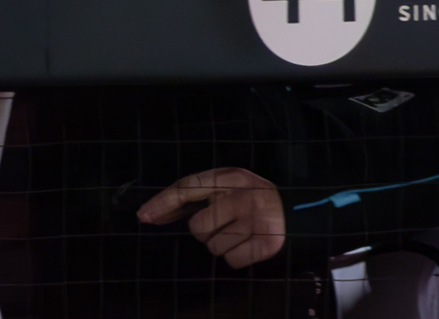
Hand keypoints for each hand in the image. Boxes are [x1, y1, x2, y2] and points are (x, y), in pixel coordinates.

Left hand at [138, 168, 285, 266]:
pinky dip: (237, 257)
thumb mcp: (225, 186)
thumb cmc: (249, 198)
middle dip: (205, 230)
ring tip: (239, 231)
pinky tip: (248, 243)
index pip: (188, 187)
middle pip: (198, 227)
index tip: (143, 216)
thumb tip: (151, 214)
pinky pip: (232, 261)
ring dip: (221, 244)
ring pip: (213, 247)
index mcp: (229, 176)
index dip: (163, 202)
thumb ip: (194, 196)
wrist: (296, 208)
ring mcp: (255, 218)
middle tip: (224, 222)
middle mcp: (241, 194)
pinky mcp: (267, 242)